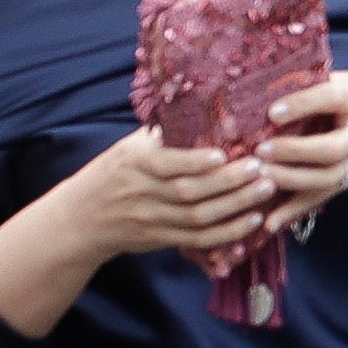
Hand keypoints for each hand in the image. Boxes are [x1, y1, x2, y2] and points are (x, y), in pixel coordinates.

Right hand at [53, 127, 280, 263]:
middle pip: (189, 192)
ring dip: (236, 206)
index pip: (167, 163)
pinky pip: (199, 240)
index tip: (224, 154)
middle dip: (229, 182)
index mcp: (134, 164)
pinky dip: (228, 233)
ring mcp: (153, 219)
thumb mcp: (128, 148)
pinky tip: (252, 222)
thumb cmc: (112, 173)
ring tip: (266, 190)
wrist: (81, 218)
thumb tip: (199, 107)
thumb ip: (160, 135)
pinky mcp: (162, 239)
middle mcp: (143, 193)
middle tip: (262, 169)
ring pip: (199, 217)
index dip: (196, 162)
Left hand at [257, 69, 347, 257]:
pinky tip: (270, 221)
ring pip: (328, 179)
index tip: (272, 112)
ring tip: (260, 175)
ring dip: (291, 181)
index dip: (302, 106)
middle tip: (261, 150)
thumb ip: (316, 83)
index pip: (332, 100)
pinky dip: (294, 211)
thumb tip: (266, 86)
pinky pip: (322, 198)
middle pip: (332, 150)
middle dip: (294, 152)